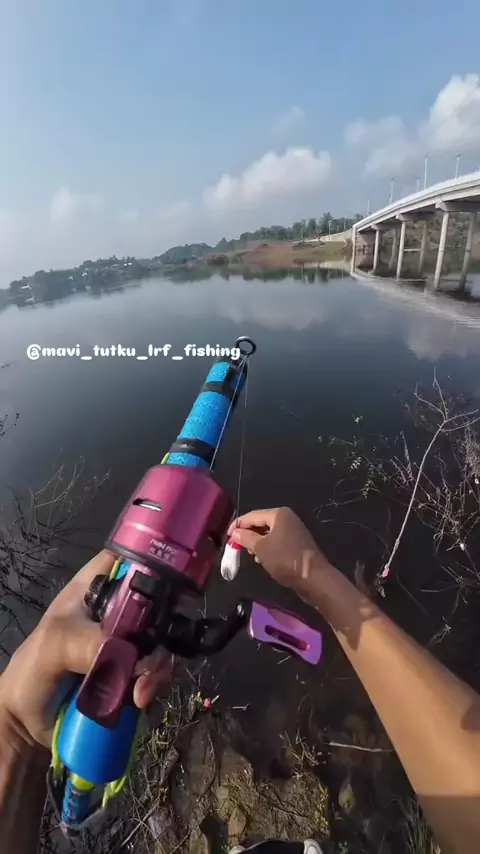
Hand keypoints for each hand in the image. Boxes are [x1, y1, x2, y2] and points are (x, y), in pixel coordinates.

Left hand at [0, 551, 172, 751]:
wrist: (30, 723)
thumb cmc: (33, 670)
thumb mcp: (52, 646)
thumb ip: (84, 642)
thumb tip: (127, 652)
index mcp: (96, 587)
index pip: (133, 559)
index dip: (157, 566)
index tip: (172, 587)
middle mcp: (119, 609)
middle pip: (161, 602)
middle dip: (165, 628)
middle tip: (151, 655)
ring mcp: (130, 641)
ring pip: (164, 640)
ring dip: (159, 664)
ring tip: (140, 690)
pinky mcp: (136, 671)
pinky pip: (160, 670)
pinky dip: (156, 683)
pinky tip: (140, 699)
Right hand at [228, 506, 330, 589]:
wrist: (313, 577)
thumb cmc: (285, 559)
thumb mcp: (261, 548)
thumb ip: (246, 538)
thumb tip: (234, 533)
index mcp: (279, 514)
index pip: (252, 515)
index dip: (238, 525)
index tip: (226, 536)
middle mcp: (287, 519)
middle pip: (261, 523)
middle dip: (248, 534)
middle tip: (237, 546)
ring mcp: (294, 531)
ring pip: (269, 533)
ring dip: (257, 543)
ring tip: (249, 554)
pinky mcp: (297, 543)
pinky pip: (277, 542)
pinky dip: (267, 548)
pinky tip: (262, 559)